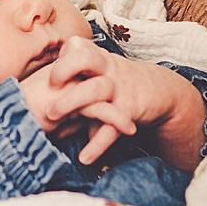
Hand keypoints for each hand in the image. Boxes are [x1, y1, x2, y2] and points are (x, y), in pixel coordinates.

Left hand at [20, 41, 206, 172]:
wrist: (159, 92)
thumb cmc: (118, 86)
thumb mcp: (96, 83)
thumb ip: (72, 98)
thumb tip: (47, 122)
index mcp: (96, 60)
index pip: (77, 47)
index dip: (63, 56)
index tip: (47, 72)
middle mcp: (107, 70)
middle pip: (85, 58)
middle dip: (64, 68)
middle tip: (49, 85)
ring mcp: (119, 88)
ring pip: (96, 89)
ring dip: (72, 101)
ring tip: (52, 118)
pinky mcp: (129, 109)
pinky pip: (112, 125)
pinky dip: (98, 143)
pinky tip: (85, 158)